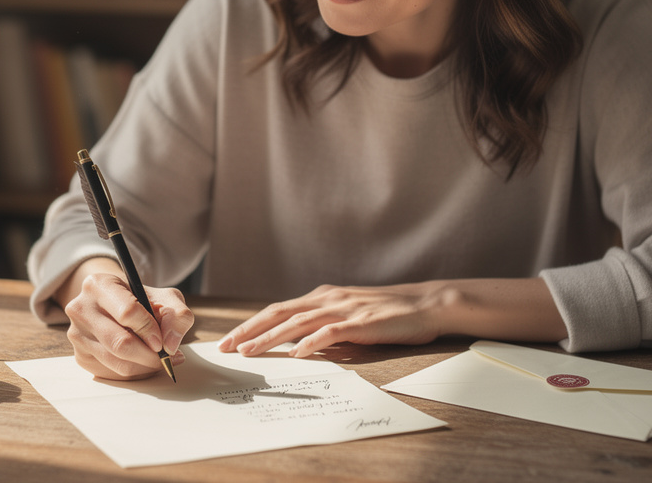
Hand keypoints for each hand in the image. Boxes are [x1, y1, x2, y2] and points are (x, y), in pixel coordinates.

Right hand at [63, 269, 193, 380]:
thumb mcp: (164, 297)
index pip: (127, 312)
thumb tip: (170, 344)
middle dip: (150, 356)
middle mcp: (81, 308)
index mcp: (99, 285)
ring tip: (158, 360)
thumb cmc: (140, 300)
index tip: (163, 341)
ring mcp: (77, 334)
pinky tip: (142, 362)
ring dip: (144, 367)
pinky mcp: (80, 356)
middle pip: (120, 343)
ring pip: (116, 363)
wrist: (114, 305)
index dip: (149, 330)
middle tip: (167, 358)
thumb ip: (177, 315)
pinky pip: (111, 374)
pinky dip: (133, 373)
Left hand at [217, 282, 452, 358]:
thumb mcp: (349, 314)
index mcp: (322, 296)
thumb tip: (299, 343)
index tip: (229, 341)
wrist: (426, 303)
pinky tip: (295, 353)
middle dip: (249, 330)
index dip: (251, 324)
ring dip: (270, 338)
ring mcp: (344, 308)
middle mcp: (327, 298)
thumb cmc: (388, 313)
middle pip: (279, 313)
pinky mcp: (361, 322)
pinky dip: (311, 342)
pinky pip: (330, 332)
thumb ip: (324, 324)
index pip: (278, 310)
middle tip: (225, 348)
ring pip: (298, 322)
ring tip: (249, 352)